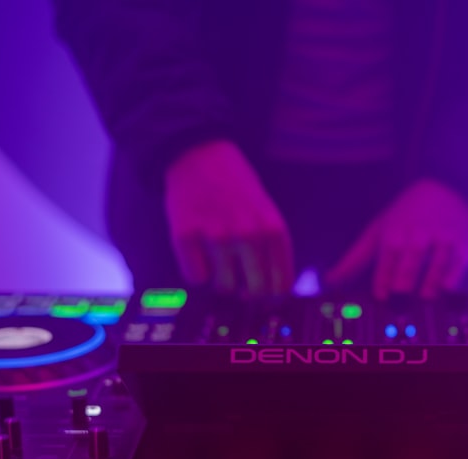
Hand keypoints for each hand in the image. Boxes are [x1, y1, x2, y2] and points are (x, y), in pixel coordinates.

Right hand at [164, 140, 293, 294]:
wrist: (199, 153)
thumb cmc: (236, 187)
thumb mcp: (266, 211)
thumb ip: (272, 247)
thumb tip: (272, 292)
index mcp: (273, 229)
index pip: (282, 284)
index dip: (273, 295)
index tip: (265, 294)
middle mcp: (248, 234)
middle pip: (255, 290)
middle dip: (248, 291)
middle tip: (240, 281)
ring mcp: (216, 235)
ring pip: (225, 286)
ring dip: (222, 280)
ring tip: (218, 260)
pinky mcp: (185, 235)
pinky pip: (195, 277)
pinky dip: (196, 271)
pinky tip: (198, 252)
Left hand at [325, 179, 467, 298]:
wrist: (443, 191)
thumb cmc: (404, 218)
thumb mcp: (378, 231)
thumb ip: (355, 258)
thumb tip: (330, 279)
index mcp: (395, 231)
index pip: (388, 256)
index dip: (384, 276)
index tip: (381, 294)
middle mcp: (418, 232)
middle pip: (412, 256)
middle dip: (406, 275)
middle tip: (401, 293)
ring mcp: (442, 236)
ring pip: (436, 260)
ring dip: (431, 279)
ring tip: (424, 296)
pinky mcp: (462, 242)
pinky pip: (458, 260)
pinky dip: (453, 274)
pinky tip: (446, 288)